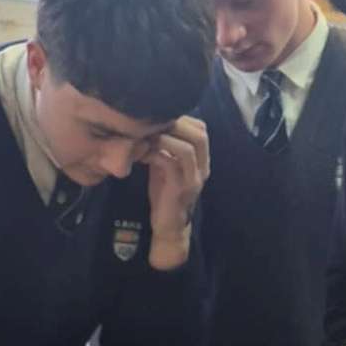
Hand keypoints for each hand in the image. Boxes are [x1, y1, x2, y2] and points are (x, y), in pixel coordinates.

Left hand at [144, 114, 209, 261]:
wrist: (168, 226)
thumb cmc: (165, 193)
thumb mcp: (167, 165)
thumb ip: (166, 147)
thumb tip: (151, 124)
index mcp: (201, 159)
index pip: (201, 128)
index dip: (181, 119)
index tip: (159, 120)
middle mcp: (202, 167)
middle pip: (200, 134)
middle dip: (175, 125)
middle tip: (152, 125)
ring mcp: (193, 179)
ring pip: (188, 148)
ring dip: (165, 138)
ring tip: (147, 138)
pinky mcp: (180, 189)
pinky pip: (172, 164)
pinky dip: (156, 154)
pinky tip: (143, 155)